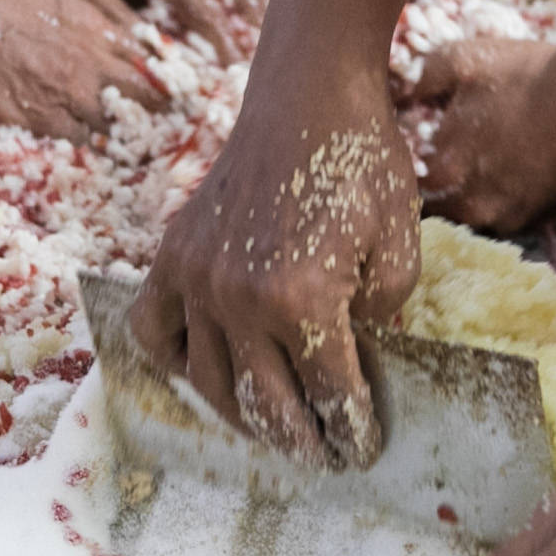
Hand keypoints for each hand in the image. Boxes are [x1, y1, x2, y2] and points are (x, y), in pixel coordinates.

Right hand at [0, 0, 165, 141]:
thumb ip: (86, 24)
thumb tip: (108, 40)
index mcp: (98, 28)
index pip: (150, 63)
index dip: (164, 81)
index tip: (175, 95)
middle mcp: (92, 63)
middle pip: (144, 98)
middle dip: (158, 114)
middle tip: (166, 129)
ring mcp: (68, 93)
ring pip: (116, 126)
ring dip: (125, 138)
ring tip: (135, 150)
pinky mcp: (40, 118)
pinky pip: (79, 142)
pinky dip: (87, 149)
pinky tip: (92, 153)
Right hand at [130, 65, 421, 463]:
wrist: (307, 96)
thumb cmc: (362, 164)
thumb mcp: (400, 247)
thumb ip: (383, 317)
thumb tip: (357, 358)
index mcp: (303, 299)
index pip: (329, 393)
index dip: (350, 430)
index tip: (360, 452)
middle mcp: (239, 299)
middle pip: (266, 404)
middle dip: (299, 441)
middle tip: (320, 460)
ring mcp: (196, 279)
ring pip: (208, 382)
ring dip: (242, 419)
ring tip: (272, 430)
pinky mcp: (172, 257)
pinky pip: (155, 331)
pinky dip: (175, 361)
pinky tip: (206, 371)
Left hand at [409, 34, 555, 231]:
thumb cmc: (528, 75)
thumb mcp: (466, 59)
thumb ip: (419, 77)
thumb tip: (396, 93)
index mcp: (442, 168)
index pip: (400, 181)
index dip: (398, 163)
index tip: (405, 146)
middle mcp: (465, 203)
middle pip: (427, 203)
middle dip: (425, 184)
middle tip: (432, 158)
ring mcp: (497, 215)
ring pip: (457, 214)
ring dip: (454, 196)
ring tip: (465, 166)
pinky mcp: (525, 218)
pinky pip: (489, 217)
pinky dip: (485, 201)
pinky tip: (494, 174)